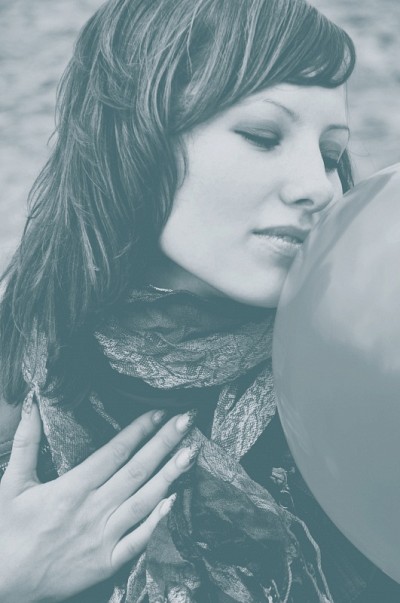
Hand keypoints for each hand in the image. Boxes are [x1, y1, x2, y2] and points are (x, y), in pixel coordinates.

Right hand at [0, 398, 196, 601]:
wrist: (1, 583)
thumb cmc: (6, 531)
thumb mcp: (12, 481)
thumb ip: (27, 440)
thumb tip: (33, 402)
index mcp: (72, 488)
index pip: (115, 451)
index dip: (139, 429)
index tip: (160, 411)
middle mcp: (92, 510)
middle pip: (136, 470)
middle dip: (164, 443)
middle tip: (187, 420)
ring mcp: (102, 538)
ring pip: (143, 501)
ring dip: (170, 475)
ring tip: (191, 453)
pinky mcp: (106, 563)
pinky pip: (138, 542)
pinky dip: (157, 523)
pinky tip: (175, 503)